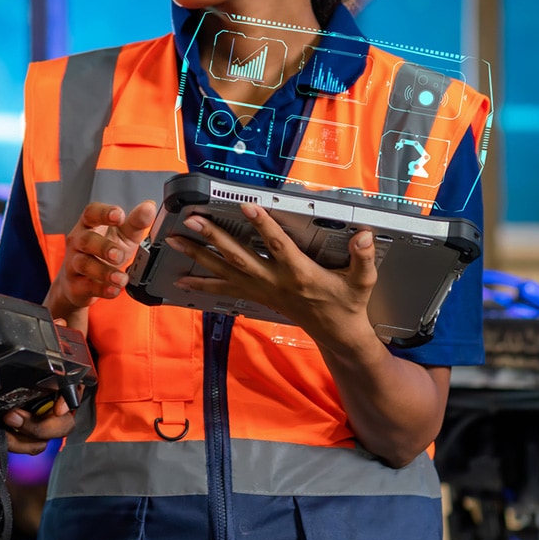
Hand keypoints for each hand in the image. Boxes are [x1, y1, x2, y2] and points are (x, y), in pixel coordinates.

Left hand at [0, 313, 79, 452]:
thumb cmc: (14, 365)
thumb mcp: (28, 350)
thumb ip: (46, 336)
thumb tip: (59, 323)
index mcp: (57, 389)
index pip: (72, 399)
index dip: (67, 404)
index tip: (59, 407)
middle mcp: (49, 413)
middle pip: (59, 429)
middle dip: (36, 426)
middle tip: (12, 415)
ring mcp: (31, 430)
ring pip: (36, 446)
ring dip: (16, 440)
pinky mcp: (10, 440)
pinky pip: (10, 451)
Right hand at [48, 201, 157, 322]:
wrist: (81, 283)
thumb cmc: (103, 253)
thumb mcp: (123, 236)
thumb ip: (135, 223)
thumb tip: (149, 207)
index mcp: (89, 225)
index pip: (91, 213)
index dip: (104, 213)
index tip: (119, 215)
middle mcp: (78, 242)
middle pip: (86, 240)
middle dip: (104, 247)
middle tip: (119, 255)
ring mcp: (74, 264)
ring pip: (84, 264)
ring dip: (104, 272)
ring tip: (121, 278)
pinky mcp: (75, 285)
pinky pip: (85, 286)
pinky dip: (101, 289)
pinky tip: (113, 290)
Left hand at [167, 203, 378, 348]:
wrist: (336, 333)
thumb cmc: (347, 303)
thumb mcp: (362, 281)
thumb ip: (363, 257)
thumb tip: (364, 235)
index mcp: (299, 273)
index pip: (278, 245)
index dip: (263, 225)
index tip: (247, 206)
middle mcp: (274, 281)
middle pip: (239, 256)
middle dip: (213, 238)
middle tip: (192, 221)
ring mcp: (261, 290)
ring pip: (224, 271)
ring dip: (197, 256)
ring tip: (175, 241)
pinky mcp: (256, 296)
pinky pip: (223, 291)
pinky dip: (201, 285)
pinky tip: (181, 280)